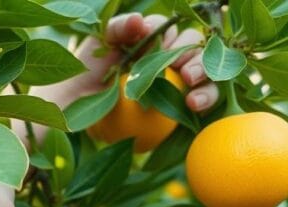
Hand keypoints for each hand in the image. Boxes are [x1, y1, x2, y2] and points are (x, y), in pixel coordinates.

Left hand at [38, 13, 219, 112]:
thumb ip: (118, 27)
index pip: (174, 30)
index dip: (171, 37)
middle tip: (184, 71)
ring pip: (209, 71)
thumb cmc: (88, 70)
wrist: (77, 105)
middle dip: (196, 55)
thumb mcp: (99, 43)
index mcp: (155, 38)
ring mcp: (180, 80)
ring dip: (207, 75)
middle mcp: (172, 56)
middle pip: (198, 47)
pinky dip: (205, 97)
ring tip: (191, 84)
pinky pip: (204, 98)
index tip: (159, 48)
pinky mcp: (183, 103)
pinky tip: (193, 104)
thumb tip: (140, 20)